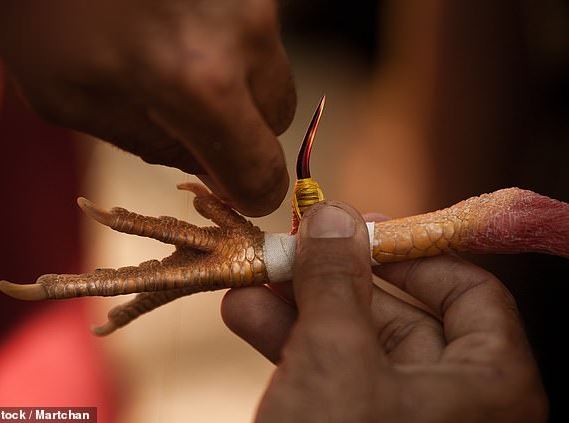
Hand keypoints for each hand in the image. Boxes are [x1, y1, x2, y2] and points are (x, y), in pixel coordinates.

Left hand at [0, 0, 295, 215]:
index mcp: (200, 84)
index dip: (250, 192)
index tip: (234, 188)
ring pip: (269, 65)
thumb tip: (214, 169)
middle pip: (278, 115)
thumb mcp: (77, 102)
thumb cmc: (38, 10)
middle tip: (191, 114)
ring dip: (234, 76)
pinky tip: (176, 21)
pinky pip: (251, 26)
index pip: (262, 173)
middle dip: (244, 127)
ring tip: (173, 52)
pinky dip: (223, 37)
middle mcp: (244, 33)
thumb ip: (156, 148)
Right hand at [222, 202, 547, 421]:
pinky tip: (246, 316)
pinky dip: (289, 345)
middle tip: (287, 250)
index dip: (412, 253)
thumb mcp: (337, 357)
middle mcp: (453, 405)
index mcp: (488, 386)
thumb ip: (336, 280)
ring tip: (252, 280)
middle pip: (397, 314)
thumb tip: (335, 214)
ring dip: (298, 308)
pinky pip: (328, 377)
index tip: (355, 230)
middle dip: (332, 279)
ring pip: (353, 346)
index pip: (469, 292)